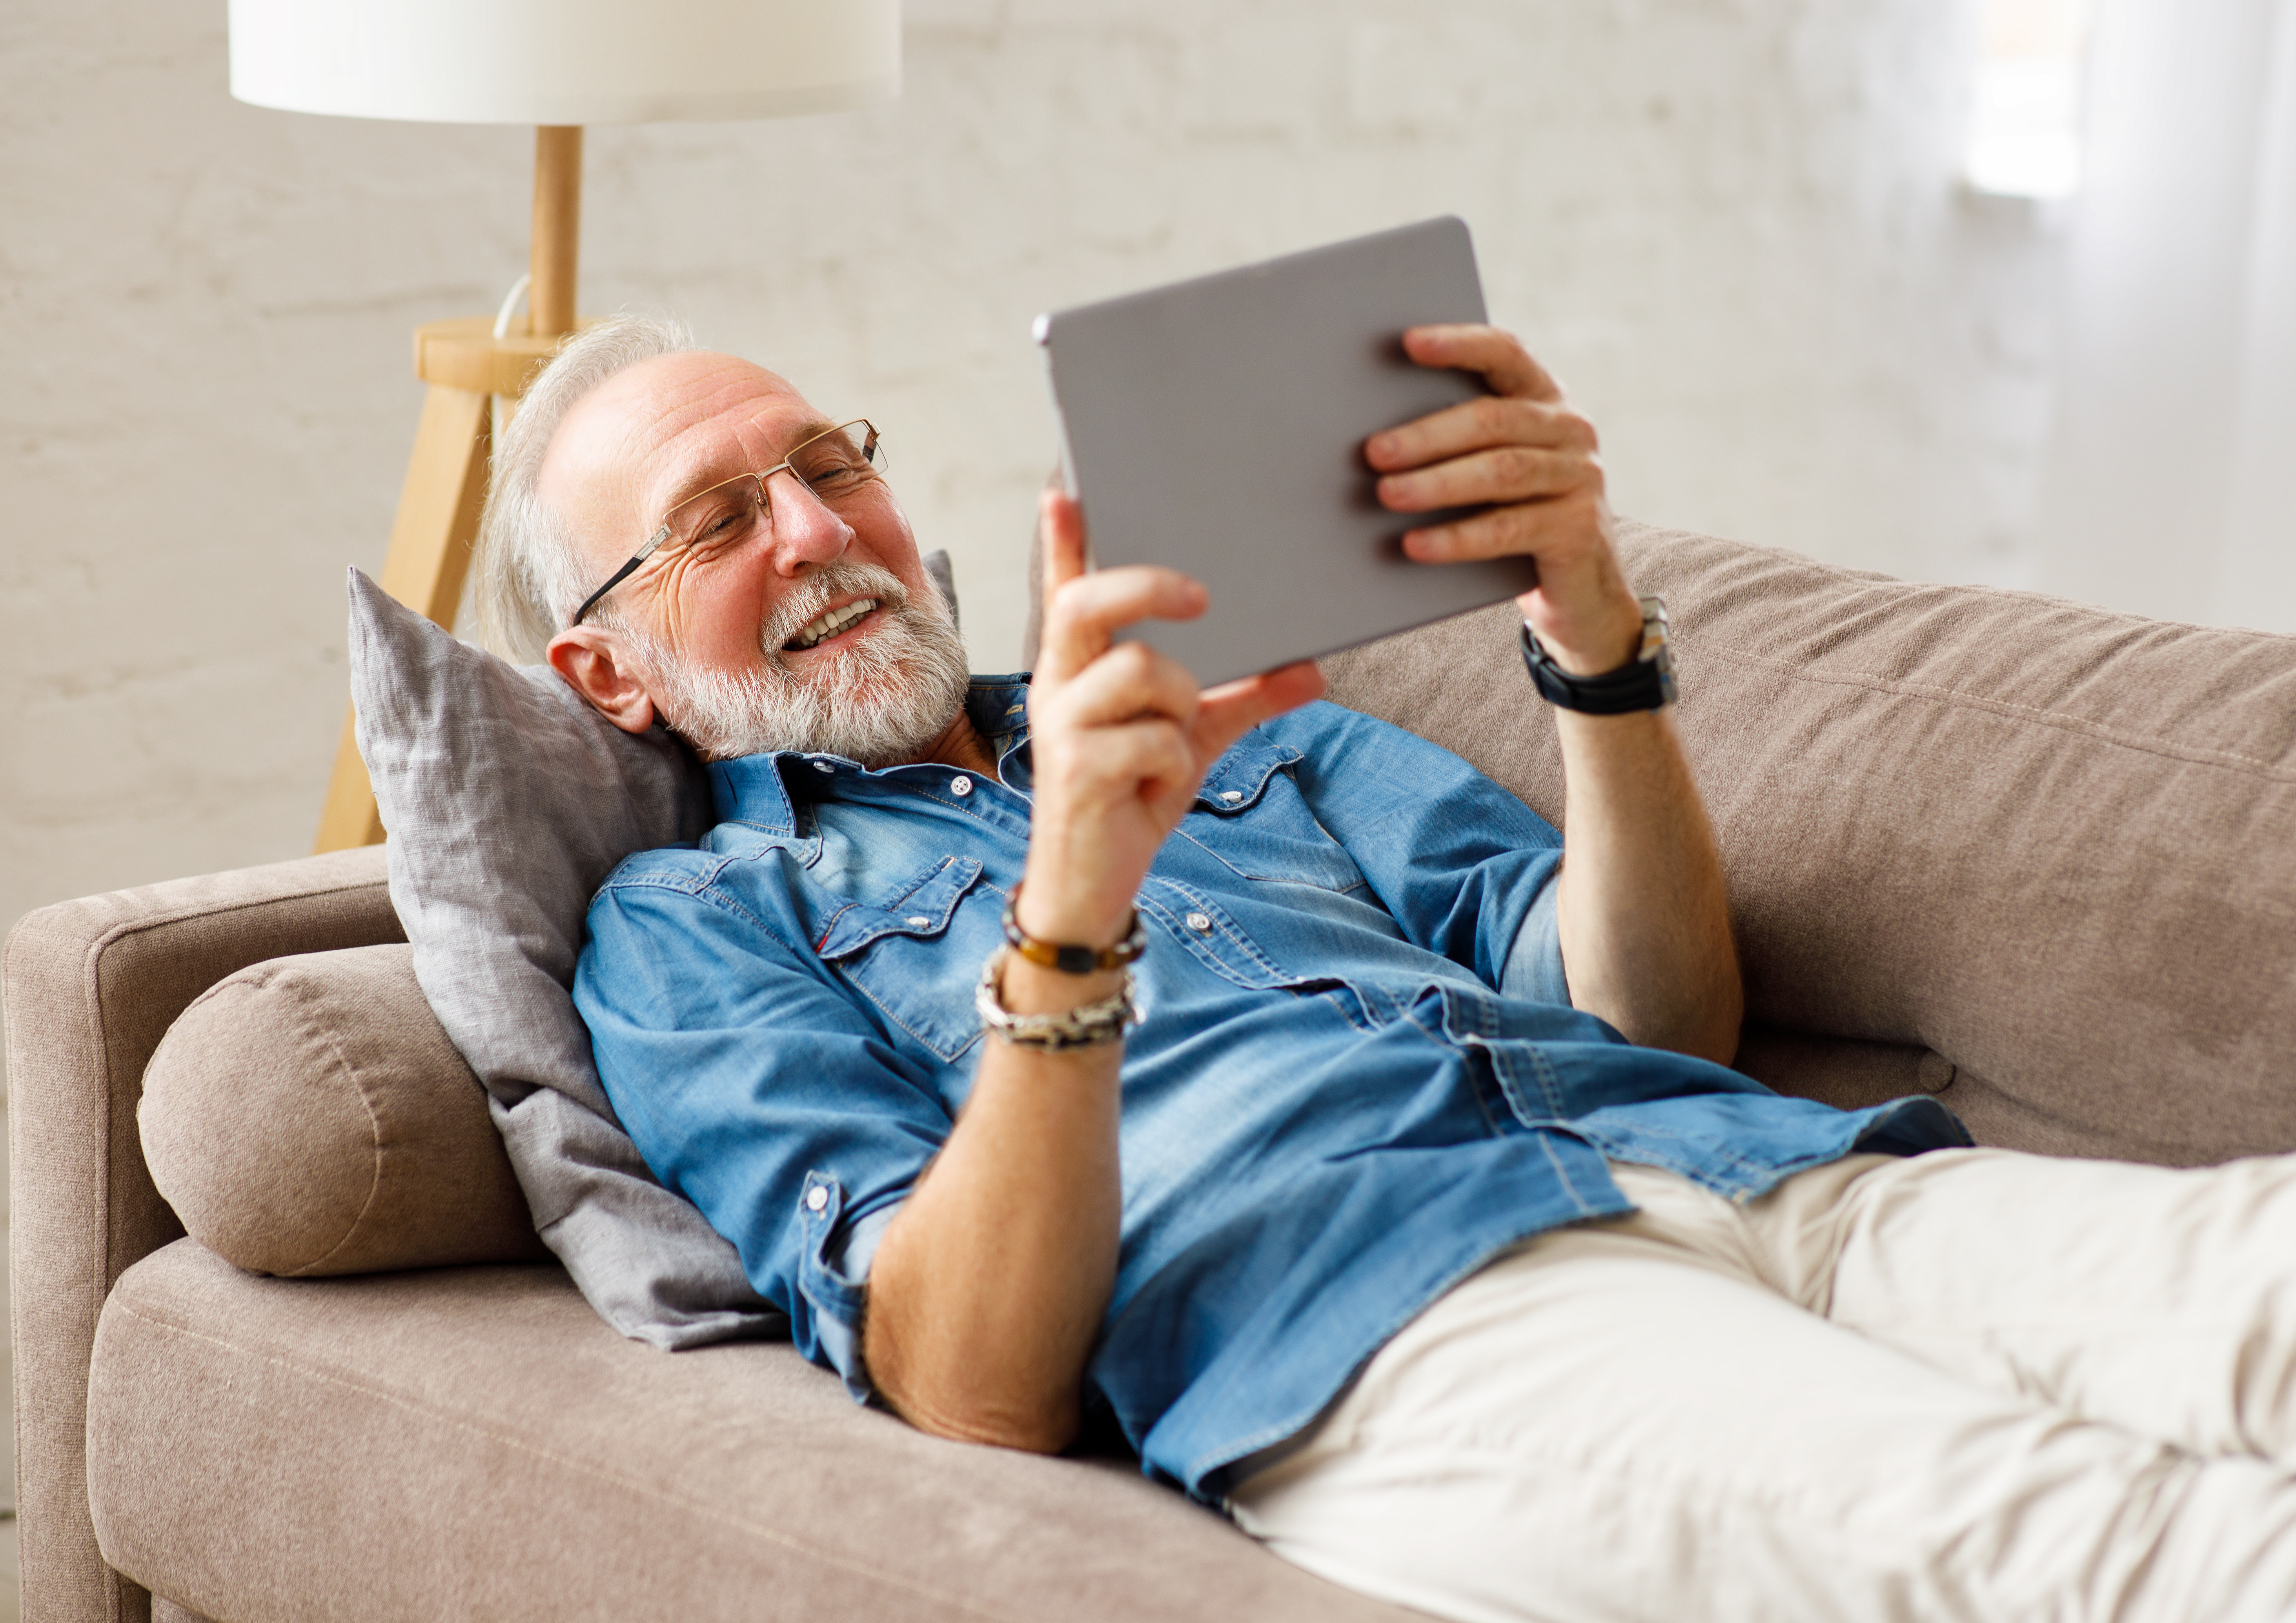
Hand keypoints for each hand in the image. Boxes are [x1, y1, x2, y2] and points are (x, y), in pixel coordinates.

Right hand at [1023, 489, 1323, 947]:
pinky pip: (1155, 739)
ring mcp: (1061, 725)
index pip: (1066, 592)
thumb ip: (1246, 698)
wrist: (1094, 887)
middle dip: (1150, 588)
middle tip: (1204, 597)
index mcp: (1080, 668)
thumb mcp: (1197, 740)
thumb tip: (1311, 667)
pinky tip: (1154, 788)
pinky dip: (1175, 762)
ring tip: (1174, 742)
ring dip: (1182, 703)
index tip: (1066, 492)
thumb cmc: (1135, 797)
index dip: (1062, 542)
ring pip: (1141, 671)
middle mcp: (1058, 685)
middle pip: (1090, 604)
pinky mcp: (1074, 770)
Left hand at [1366, 325, 1642, 676]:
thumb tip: (1372, 441)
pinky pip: (1507, 529)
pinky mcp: (1577, 529)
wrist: (1577, 590)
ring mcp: (1580, 477)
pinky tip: (1415, 544)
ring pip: (1500, 471)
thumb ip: (1456, 443)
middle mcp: (1569, 429)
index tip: (1409, 342)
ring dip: (1436, 483)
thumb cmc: (1514, 515)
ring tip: (1387, 494)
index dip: (1459, 344)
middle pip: (1493, 419)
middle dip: (1427, 434)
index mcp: (1544, 398)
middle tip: (1373, 451)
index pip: (1505, 353)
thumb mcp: (1489, 469)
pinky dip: (1456, 538)